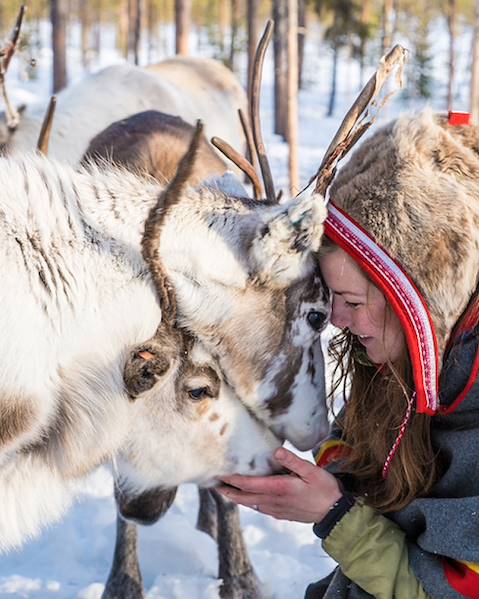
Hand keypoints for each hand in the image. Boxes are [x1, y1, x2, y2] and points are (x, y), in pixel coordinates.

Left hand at [216, 447, 341, 522]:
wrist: (335, 513)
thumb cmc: (324, 489)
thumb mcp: (311, 471)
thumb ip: (293, 461)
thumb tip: (276, 451)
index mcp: (279, 488)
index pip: (249, 484)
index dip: (233, 479)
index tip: (220, 473)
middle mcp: (274, 501)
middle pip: (245, 497)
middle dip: (228, 491)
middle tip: (213, 484)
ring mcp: (276, 509)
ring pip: (251, 504)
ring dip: (236, 497)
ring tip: (225, 490)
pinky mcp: (281, 514)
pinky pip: (260, 508)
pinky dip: (249, 502)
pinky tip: (247, 497)